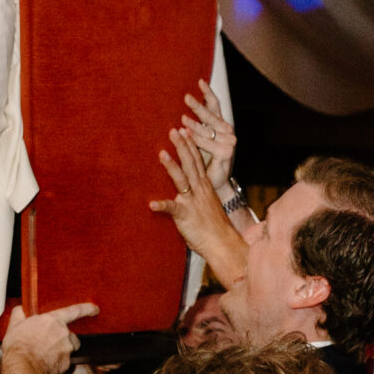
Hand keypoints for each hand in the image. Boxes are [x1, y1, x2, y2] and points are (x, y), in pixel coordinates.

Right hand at [0, 301, 98, 373]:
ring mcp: (67, 349)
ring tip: (45, 355)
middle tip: (46, 344)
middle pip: (69, 334)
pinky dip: (57, 363)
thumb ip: (19, 314)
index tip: (94, 309)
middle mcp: (63, 334)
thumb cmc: (18, 347)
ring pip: (69, 348)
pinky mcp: (66, 364)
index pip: (74, 311)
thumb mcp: (14, 326)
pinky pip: (65, 362)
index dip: (86, 309)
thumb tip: (20, 309)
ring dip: (62, 350)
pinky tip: (44, 365)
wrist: (23, 368)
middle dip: (61, 338)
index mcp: (52, 321)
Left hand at [150, 126, 250, 285]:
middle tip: (174, 129)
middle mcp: (199, 190)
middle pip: (190, 163)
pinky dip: (162, 205)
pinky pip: (172, 209)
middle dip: (182, 146)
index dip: (191, 145)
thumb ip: (197, 192)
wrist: (222, 243)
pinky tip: (151, 203)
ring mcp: (192, 201)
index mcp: (204, 186)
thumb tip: (189, 185)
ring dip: (171, 166)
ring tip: (162, 153)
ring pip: (181, 179)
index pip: (198, 160)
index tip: (186, 130)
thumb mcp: (207, 204)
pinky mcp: (185, 215)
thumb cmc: (214, 226)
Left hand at [180, 80, 235, 193]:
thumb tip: (179, 112)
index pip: (215, 105)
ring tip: (181, 120)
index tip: (199, 81)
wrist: (215, 183)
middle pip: (211, 115)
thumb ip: (193, 126)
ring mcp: (229, 141)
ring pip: (208, 130)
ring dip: (194, 125)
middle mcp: (227, 131)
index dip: (208, 93)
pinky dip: (196, 140)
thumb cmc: (204, 161)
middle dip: (198, 106)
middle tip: (186, 97)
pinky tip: (186, 135)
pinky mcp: (226, 153)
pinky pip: (208, 143)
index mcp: (220, 125)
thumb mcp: (198, 141)